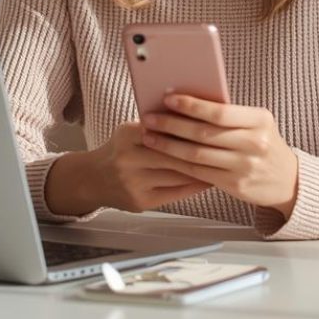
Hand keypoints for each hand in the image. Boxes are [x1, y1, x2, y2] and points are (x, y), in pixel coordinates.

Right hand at [48, 122, 211, 214]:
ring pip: (177, 174)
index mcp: (127, 135)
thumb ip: (155, 126)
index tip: (212, 126)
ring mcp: (134, 182)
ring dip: (202, 169)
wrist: (93, 179)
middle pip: (174, 153)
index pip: (165, 130)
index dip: (190, 129)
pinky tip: (207, 179)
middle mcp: (128, 159)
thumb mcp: (130, 130)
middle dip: (201, 150)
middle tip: (225, 146)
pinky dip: (194, 185)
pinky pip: (175, 193)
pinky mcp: (141, 201)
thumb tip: (194, 117)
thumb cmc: (120, 150)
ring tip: (222, 162)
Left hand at [140, 94, 299, 220]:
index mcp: (260, 120)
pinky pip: (200, 173)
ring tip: (150, 137)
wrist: (288, 179)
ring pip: (197, 155)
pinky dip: (178, 164)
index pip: (220, 112)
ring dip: (169, 146)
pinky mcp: (236, 186)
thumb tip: (185, 100)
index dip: (191, 105)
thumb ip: (228, 114)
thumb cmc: (263, 143)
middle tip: (150, 119)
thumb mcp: (256, 123)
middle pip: (204, 133)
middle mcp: (255, 143)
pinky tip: (165, 155)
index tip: (168, 98)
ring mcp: (246, 167)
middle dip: (172, 125)